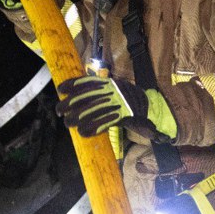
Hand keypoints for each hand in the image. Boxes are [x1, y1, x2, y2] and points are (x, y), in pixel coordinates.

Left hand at [56, 75, 177, 140]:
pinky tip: (83, 132)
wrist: (154, 110)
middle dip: (67, 104)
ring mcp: (116, 103)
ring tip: (69, 123)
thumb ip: (103, 89)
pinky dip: (90, 129)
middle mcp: (111, 91)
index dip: (71, 85)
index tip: (60, 90)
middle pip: (83, 97)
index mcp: (110, 83)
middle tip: (60, 111)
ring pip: (88, 111)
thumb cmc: (134, 101)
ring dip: (75, 119)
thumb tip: (81, 93)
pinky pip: (101, 123)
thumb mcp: (118, 89)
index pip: (86, 81)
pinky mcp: (121, 116)